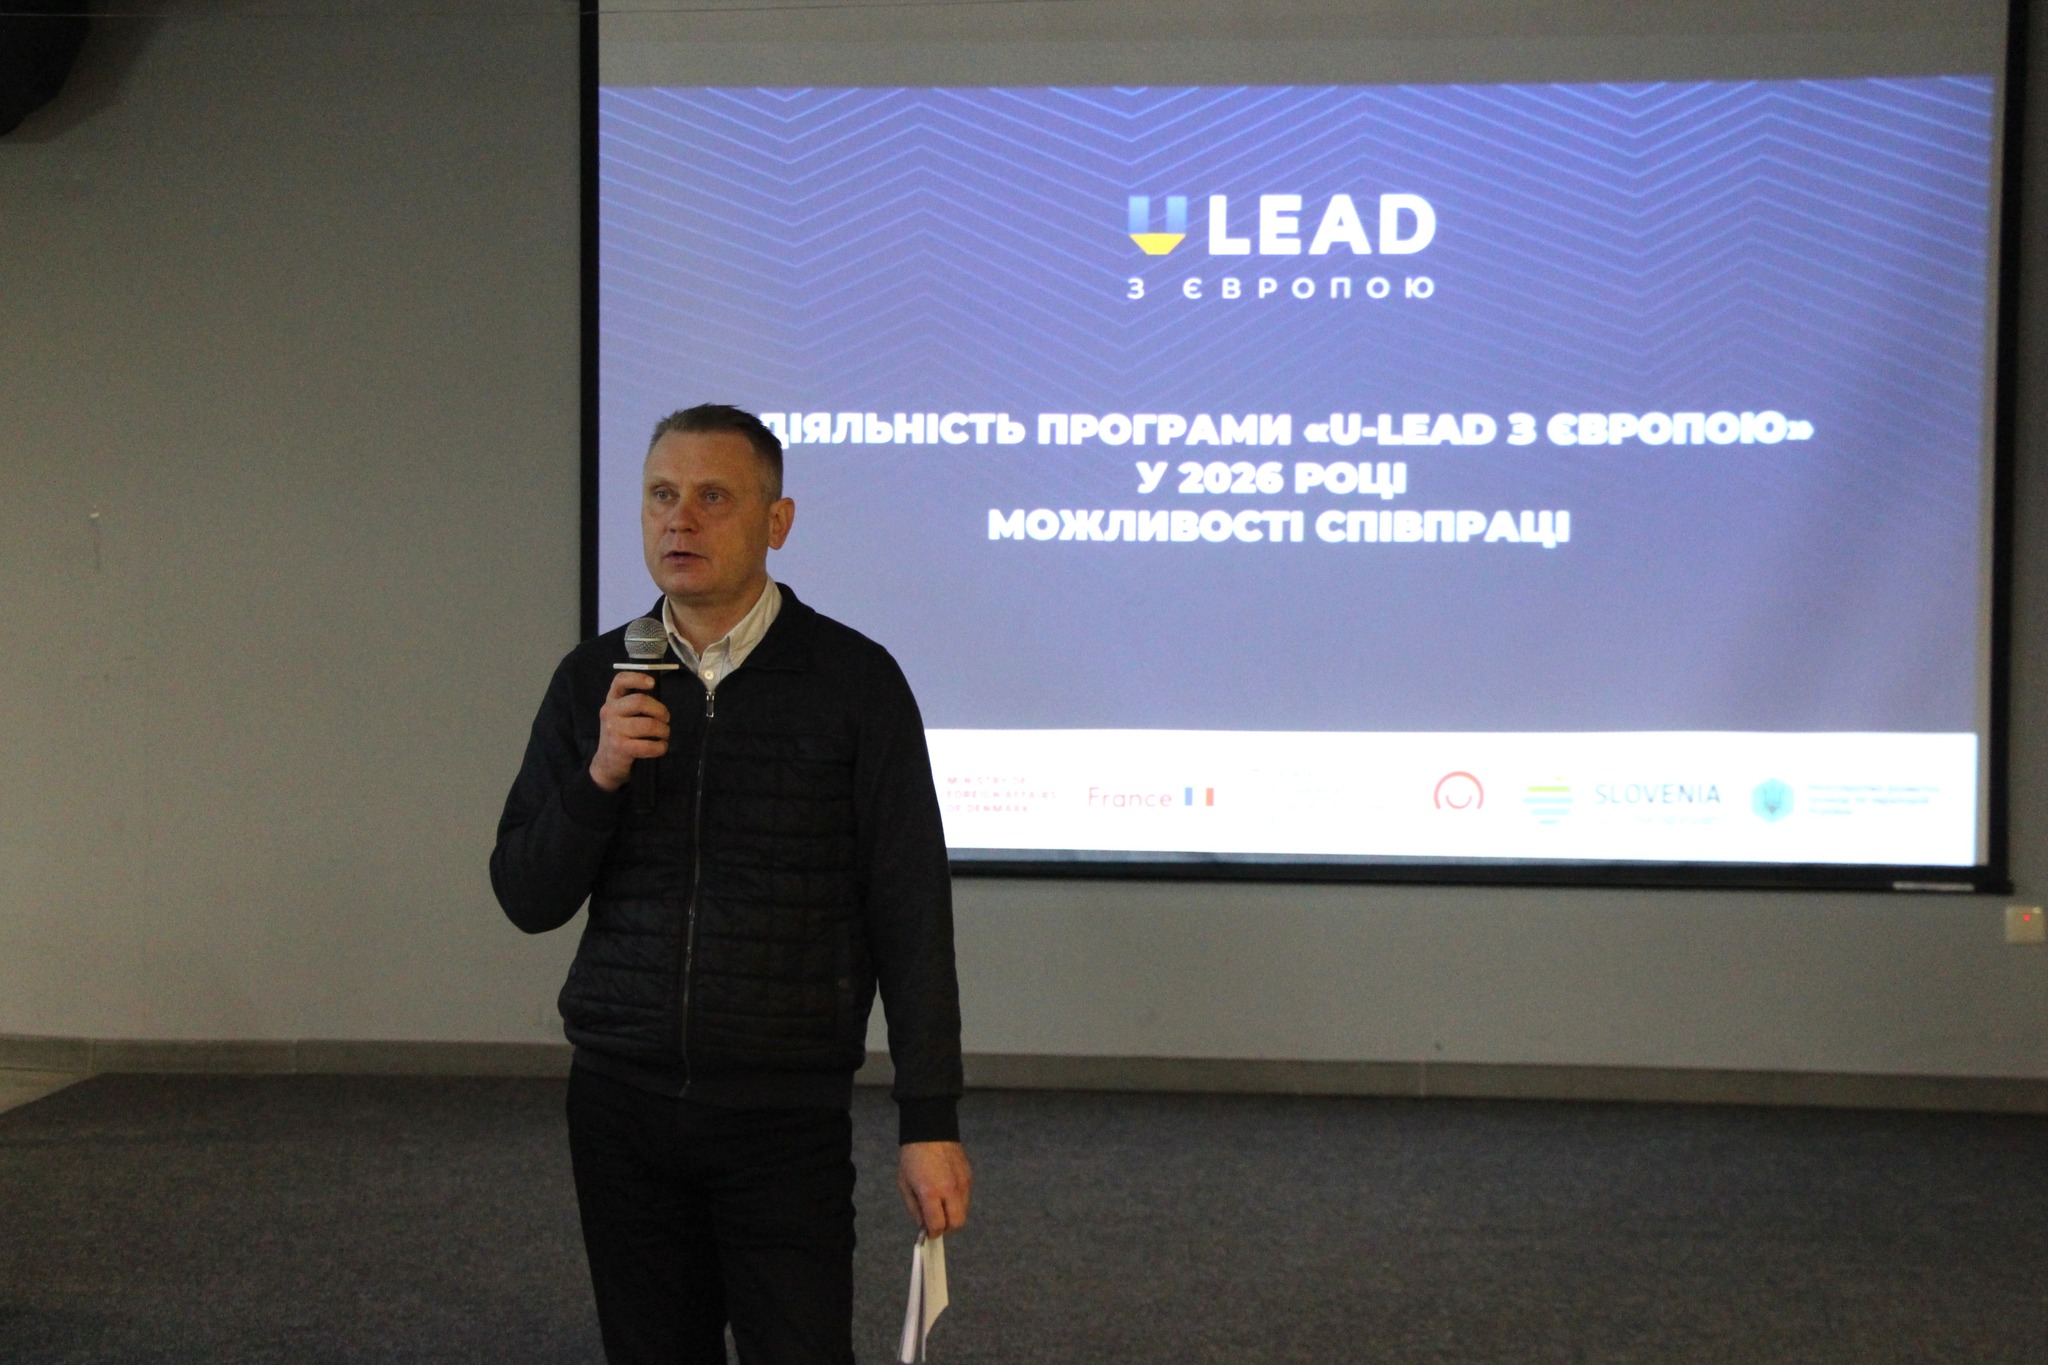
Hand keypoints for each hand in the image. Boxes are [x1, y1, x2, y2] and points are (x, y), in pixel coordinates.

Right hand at [589, 671, 669, 791]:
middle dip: (660, 710)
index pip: (620, 681)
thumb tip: (660, 700)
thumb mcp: (621, 716)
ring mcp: (613, 730)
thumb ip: (634, 704)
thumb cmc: (621, 735)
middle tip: (666, 719)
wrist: (607, 764)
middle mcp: (609, 712)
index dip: (637, 678)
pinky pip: (648, 745)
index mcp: (611, 701)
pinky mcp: (620, 747)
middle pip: (640, 701)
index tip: (652, 683)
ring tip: (663, 735)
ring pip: (648, 724)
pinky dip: (660, 747)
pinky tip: (660, 748)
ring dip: (663, 731)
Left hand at [897, 1141, 971, 1235]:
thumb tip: (924, 1226)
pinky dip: (957, 1201)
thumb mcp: (905, 1184)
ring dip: (953, 1214)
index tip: (928, 1232)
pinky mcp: (969, 1176)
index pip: (938, 1225)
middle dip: (947, 1227)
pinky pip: (966, 1198)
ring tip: (941, 1204)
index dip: (932, 1233)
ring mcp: (962, 1183)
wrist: (931, 1130)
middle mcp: (950, 1190)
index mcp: (930, 1192)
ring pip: (964, 1212)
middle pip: (957, 1223)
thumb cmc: (913, 1157)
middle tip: (937, 1221)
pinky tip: (947, 1190)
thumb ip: (915, 1209)